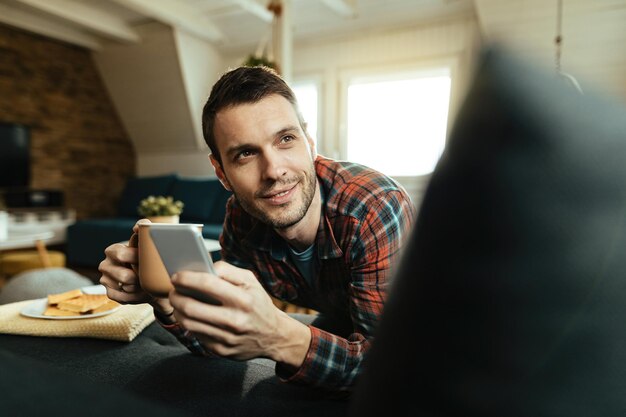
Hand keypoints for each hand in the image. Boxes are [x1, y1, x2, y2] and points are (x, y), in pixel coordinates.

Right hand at [98, 219, 172, 315]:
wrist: (151, 280)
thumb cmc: (149, 259)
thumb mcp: (147, 245)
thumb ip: (144, 231)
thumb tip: (139, 225)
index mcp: (114, 250)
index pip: (120, 254)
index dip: (136, 259)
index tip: (147, 259)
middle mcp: (106, 264)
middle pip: (124, 275)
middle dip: (140, 276)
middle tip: (149, 274)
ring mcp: (106, 279)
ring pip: (126, 287)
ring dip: (140, 287)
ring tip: (147, 283)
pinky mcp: (110, 293)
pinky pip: (124, 298)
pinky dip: (136, 296)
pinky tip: (142, 291)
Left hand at [169, 261, 310, 365]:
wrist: (274, 336)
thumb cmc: (259, 304)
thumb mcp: (251, 282)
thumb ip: (228, 270)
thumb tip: (203, 267)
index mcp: (243, 300)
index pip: (207, 284)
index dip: (187, 279)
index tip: (176, 276)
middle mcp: (235, 321)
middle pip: (191, 307)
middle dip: (176, 296)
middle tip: (173, 290)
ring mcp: (227, 339)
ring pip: (189, 324)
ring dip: (177, 311)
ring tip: (177, 302)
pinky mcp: (222, 351)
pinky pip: (197, 335)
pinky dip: (189, 323)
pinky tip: (190, 315)